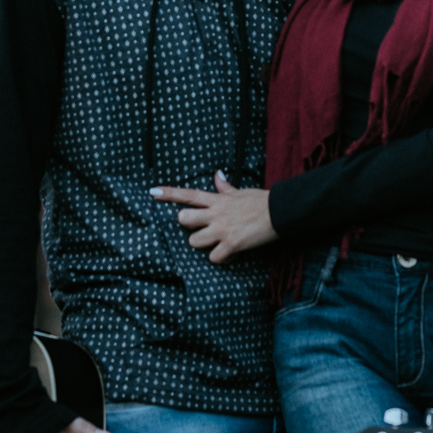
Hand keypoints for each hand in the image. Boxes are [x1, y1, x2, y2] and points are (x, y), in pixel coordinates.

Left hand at [150, 171, 277, 262]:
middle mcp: (216, 213)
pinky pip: (213, 257)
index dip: (168, 193)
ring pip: (193, 241)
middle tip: (200, 227)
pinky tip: (231, 253)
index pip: (188, 194)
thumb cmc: (261, 201)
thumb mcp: (240, 192)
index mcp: (217, 199)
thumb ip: (225, 188)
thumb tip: (217, 175)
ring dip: (203, 244)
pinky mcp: (231, 245)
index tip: (152, 192)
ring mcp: (222, 229)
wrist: (280, 212)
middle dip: (187, 225)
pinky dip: (221, 258)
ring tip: (216, 242)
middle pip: (183, 219)